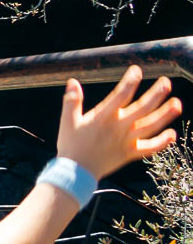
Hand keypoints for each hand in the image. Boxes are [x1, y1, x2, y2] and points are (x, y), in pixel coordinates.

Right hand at [57, 67, 181, 178]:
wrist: (75, 172)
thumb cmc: (71, 145)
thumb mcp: (67, 121)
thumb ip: (72, 101)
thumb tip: (73, 82)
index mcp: (103, 118)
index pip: (120, 95)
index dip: (129, 82)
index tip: (136, 71)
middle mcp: (118, 128)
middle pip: (142, 109)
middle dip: (155, 95)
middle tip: (166, 83)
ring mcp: (126, 141)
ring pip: (150, 126)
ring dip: (165, 115)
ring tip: (177, 104)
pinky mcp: (129, 154)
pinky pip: (149, 148)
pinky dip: (162, 142)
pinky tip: (172, 134)